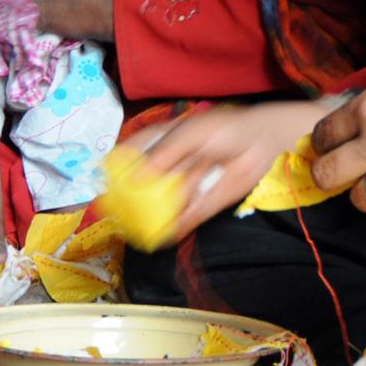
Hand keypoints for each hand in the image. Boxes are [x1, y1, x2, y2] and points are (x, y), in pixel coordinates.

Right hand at [119, 101, 325, 243]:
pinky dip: (173, 228)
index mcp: (165, 141)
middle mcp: (173, 165)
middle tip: (113, 213)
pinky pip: (183, 219)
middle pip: (144, 185)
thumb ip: (164, 153)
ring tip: (132, 230)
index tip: (101, 181)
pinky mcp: (203, 203)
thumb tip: (136, 177)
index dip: (116, 167)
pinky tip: (160, 236)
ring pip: (162, 205)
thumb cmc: (226, 130)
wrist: (263, 144)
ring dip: (149, 218)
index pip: (132, 154)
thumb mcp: (191, 134)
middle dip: (129, 199)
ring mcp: (187, 185)